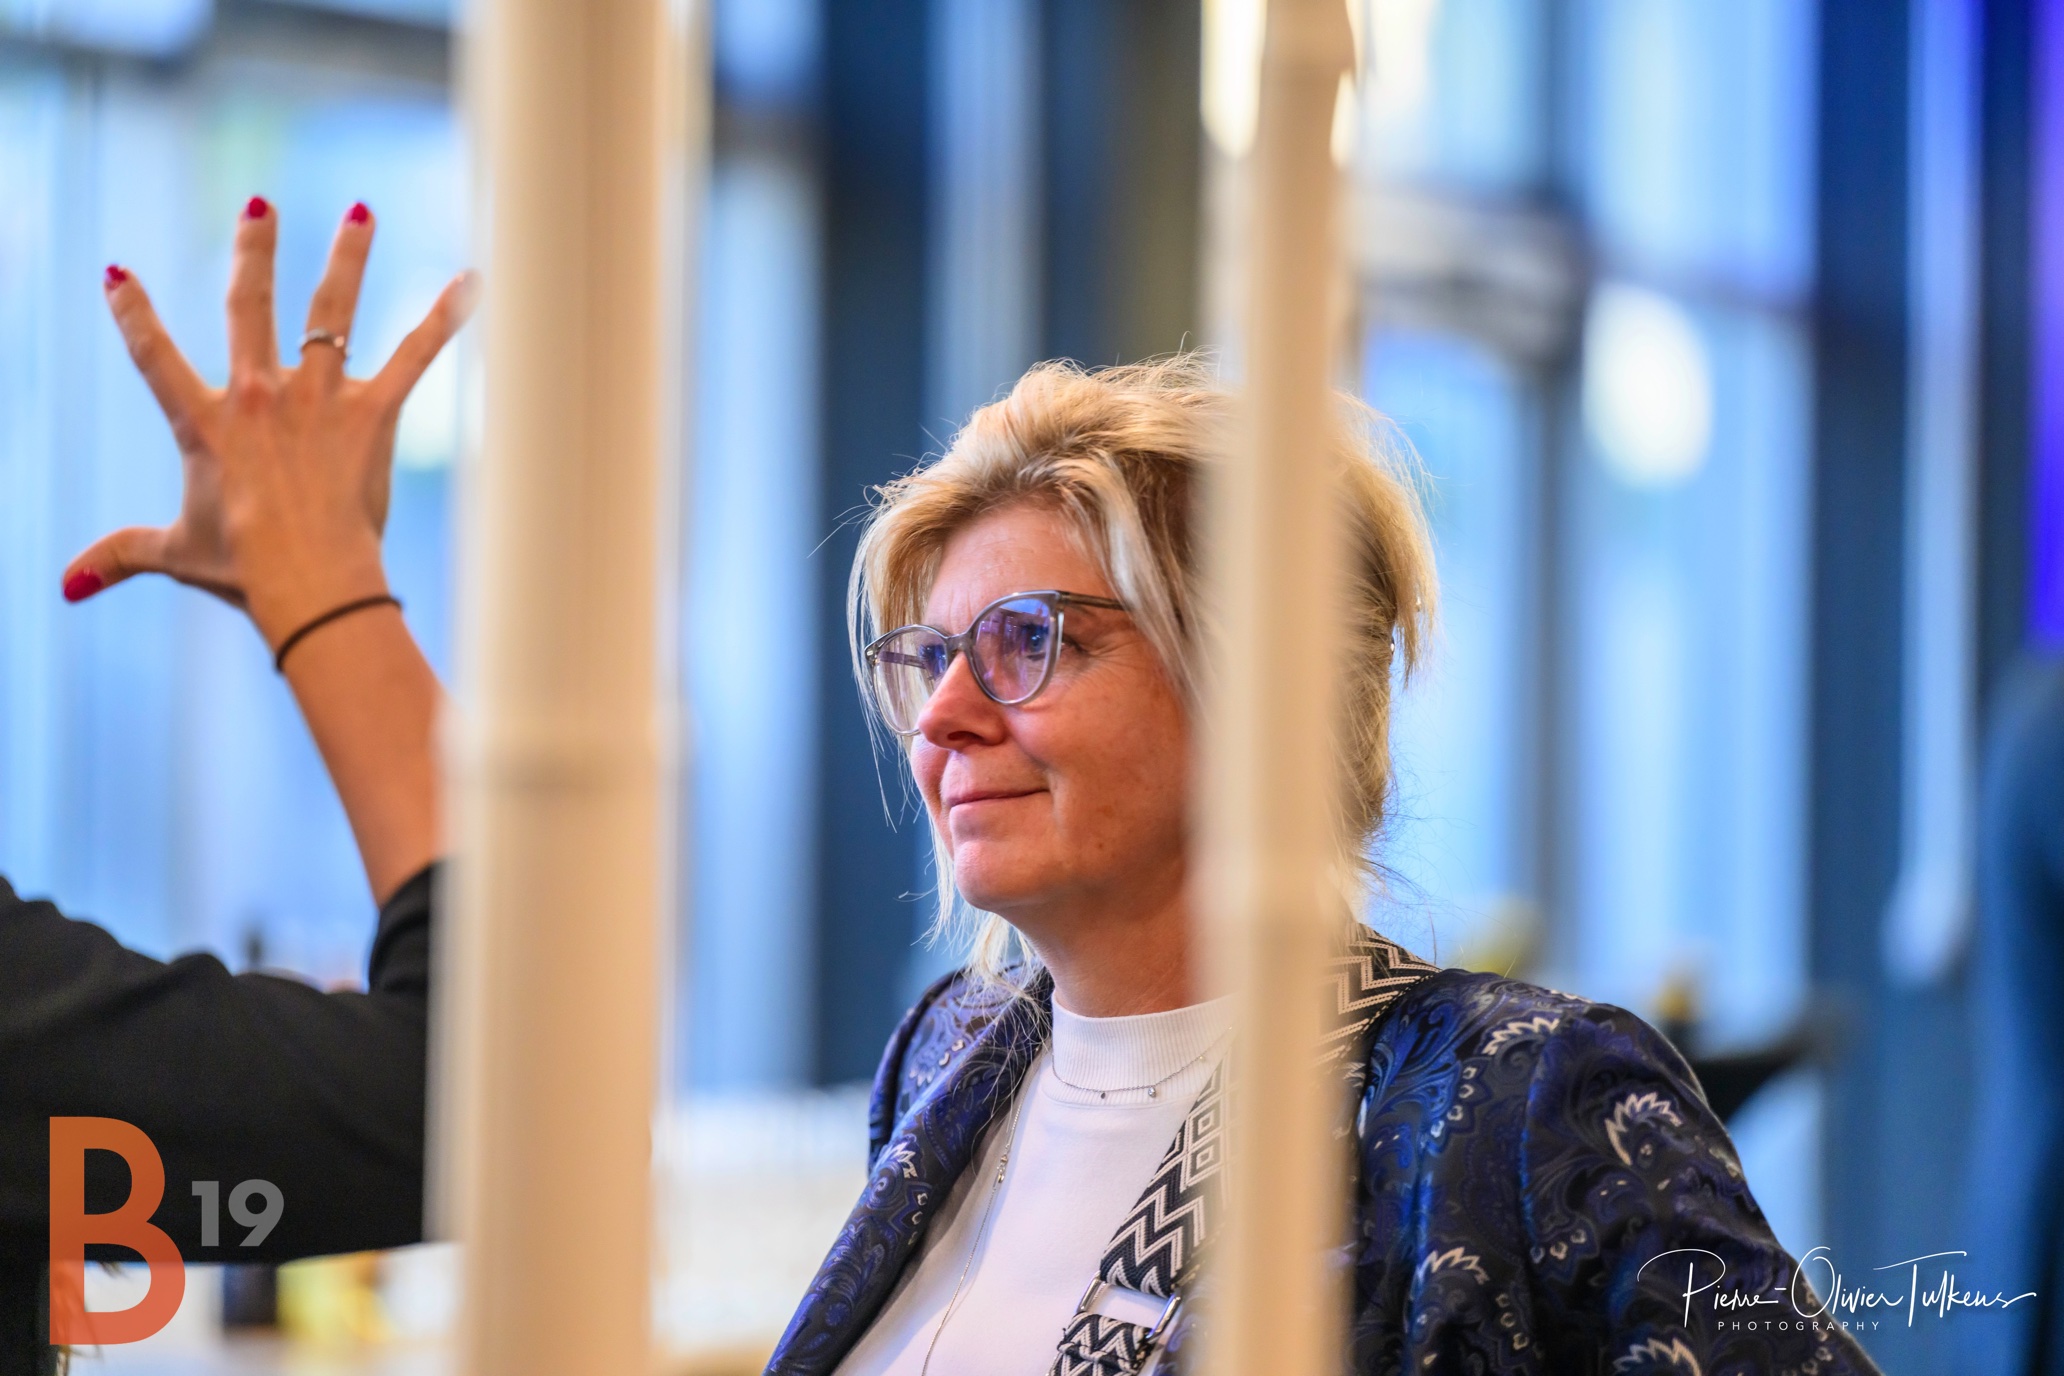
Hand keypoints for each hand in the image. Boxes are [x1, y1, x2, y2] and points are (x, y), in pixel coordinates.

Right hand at [65, 196, 475, 653]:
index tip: (116, 272)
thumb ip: (121, 554)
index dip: (133, 314)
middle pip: (249, 305)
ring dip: (348, 258)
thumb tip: (67, 584)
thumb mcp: (175, 554)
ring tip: (361, 212)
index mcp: (206, 422)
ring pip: (331, 309)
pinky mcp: (373, 412)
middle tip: (260, 204)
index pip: (155, 355)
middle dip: (253, 250)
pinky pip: (414, 355)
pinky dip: (443, 318)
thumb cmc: (244, 569)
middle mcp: (259, 395)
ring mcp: (319, 397)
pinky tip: (469, 283)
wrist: (310, 579)